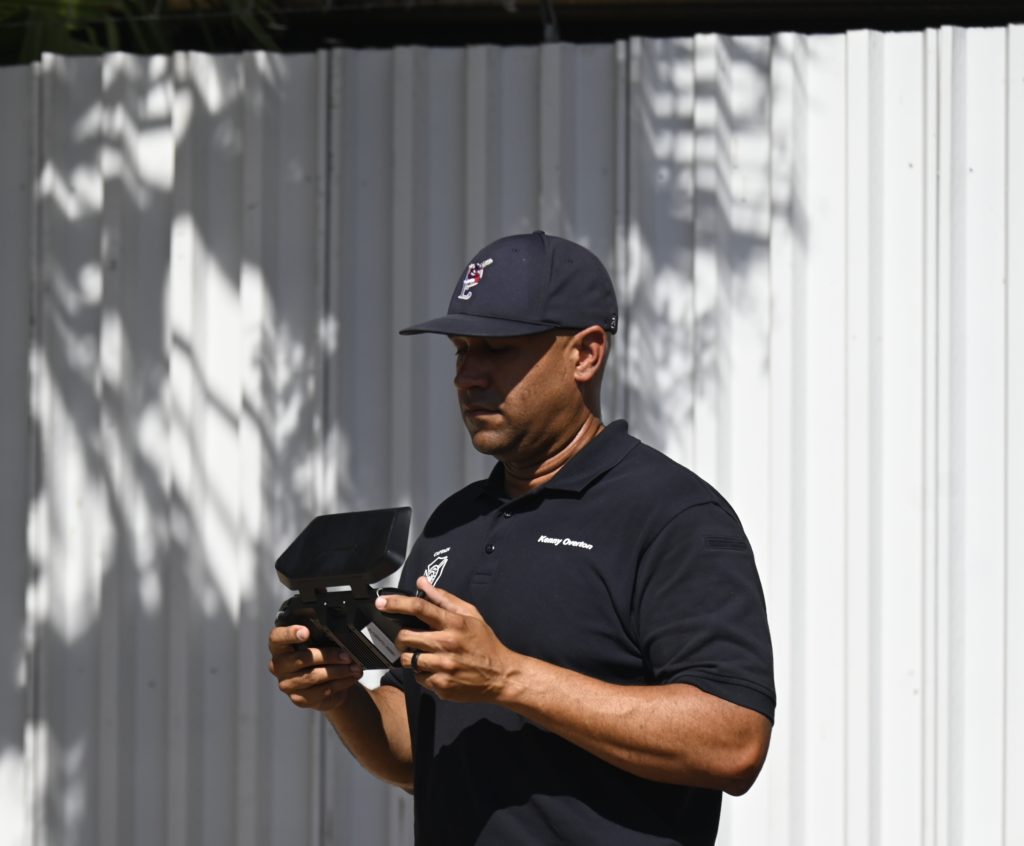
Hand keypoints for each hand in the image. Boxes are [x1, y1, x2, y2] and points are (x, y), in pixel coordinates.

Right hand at [268, 625, 363, 710]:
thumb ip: (321, 635)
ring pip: (313, 676)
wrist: (326, 681)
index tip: (306, 632)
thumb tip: (338, 633)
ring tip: (354, 667)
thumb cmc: (320, 655)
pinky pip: (319, 692)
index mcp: (279, 646)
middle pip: (301, 658)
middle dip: (328, 655)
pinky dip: (339, 683)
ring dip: (338, 671)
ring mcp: (286, 684)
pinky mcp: (298, 699)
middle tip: (347, 655)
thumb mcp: (319, 641)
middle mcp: (278, 665)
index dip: (290, 634)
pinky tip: (349, 678)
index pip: (277, 637)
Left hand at [378, 576, 519, 703]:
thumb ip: (444, 598)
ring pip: (408, 659)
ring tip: (425, 655)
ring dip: (411, 656)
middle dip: (401, 636)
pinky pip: (418, 678)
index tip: (382, 603)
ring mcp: (443, 666)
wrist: (501, 676)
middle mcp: (447, 644)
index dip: (397, 604)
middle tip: (409, 637)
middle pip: (405, 636)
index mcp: (454, 623)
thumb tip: (422, 583)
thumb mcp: (471, 615)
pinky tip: (436, 669)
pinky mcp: (441, 685)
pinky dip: (423, 673)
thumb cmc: (485, 643)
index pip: (419, 608)